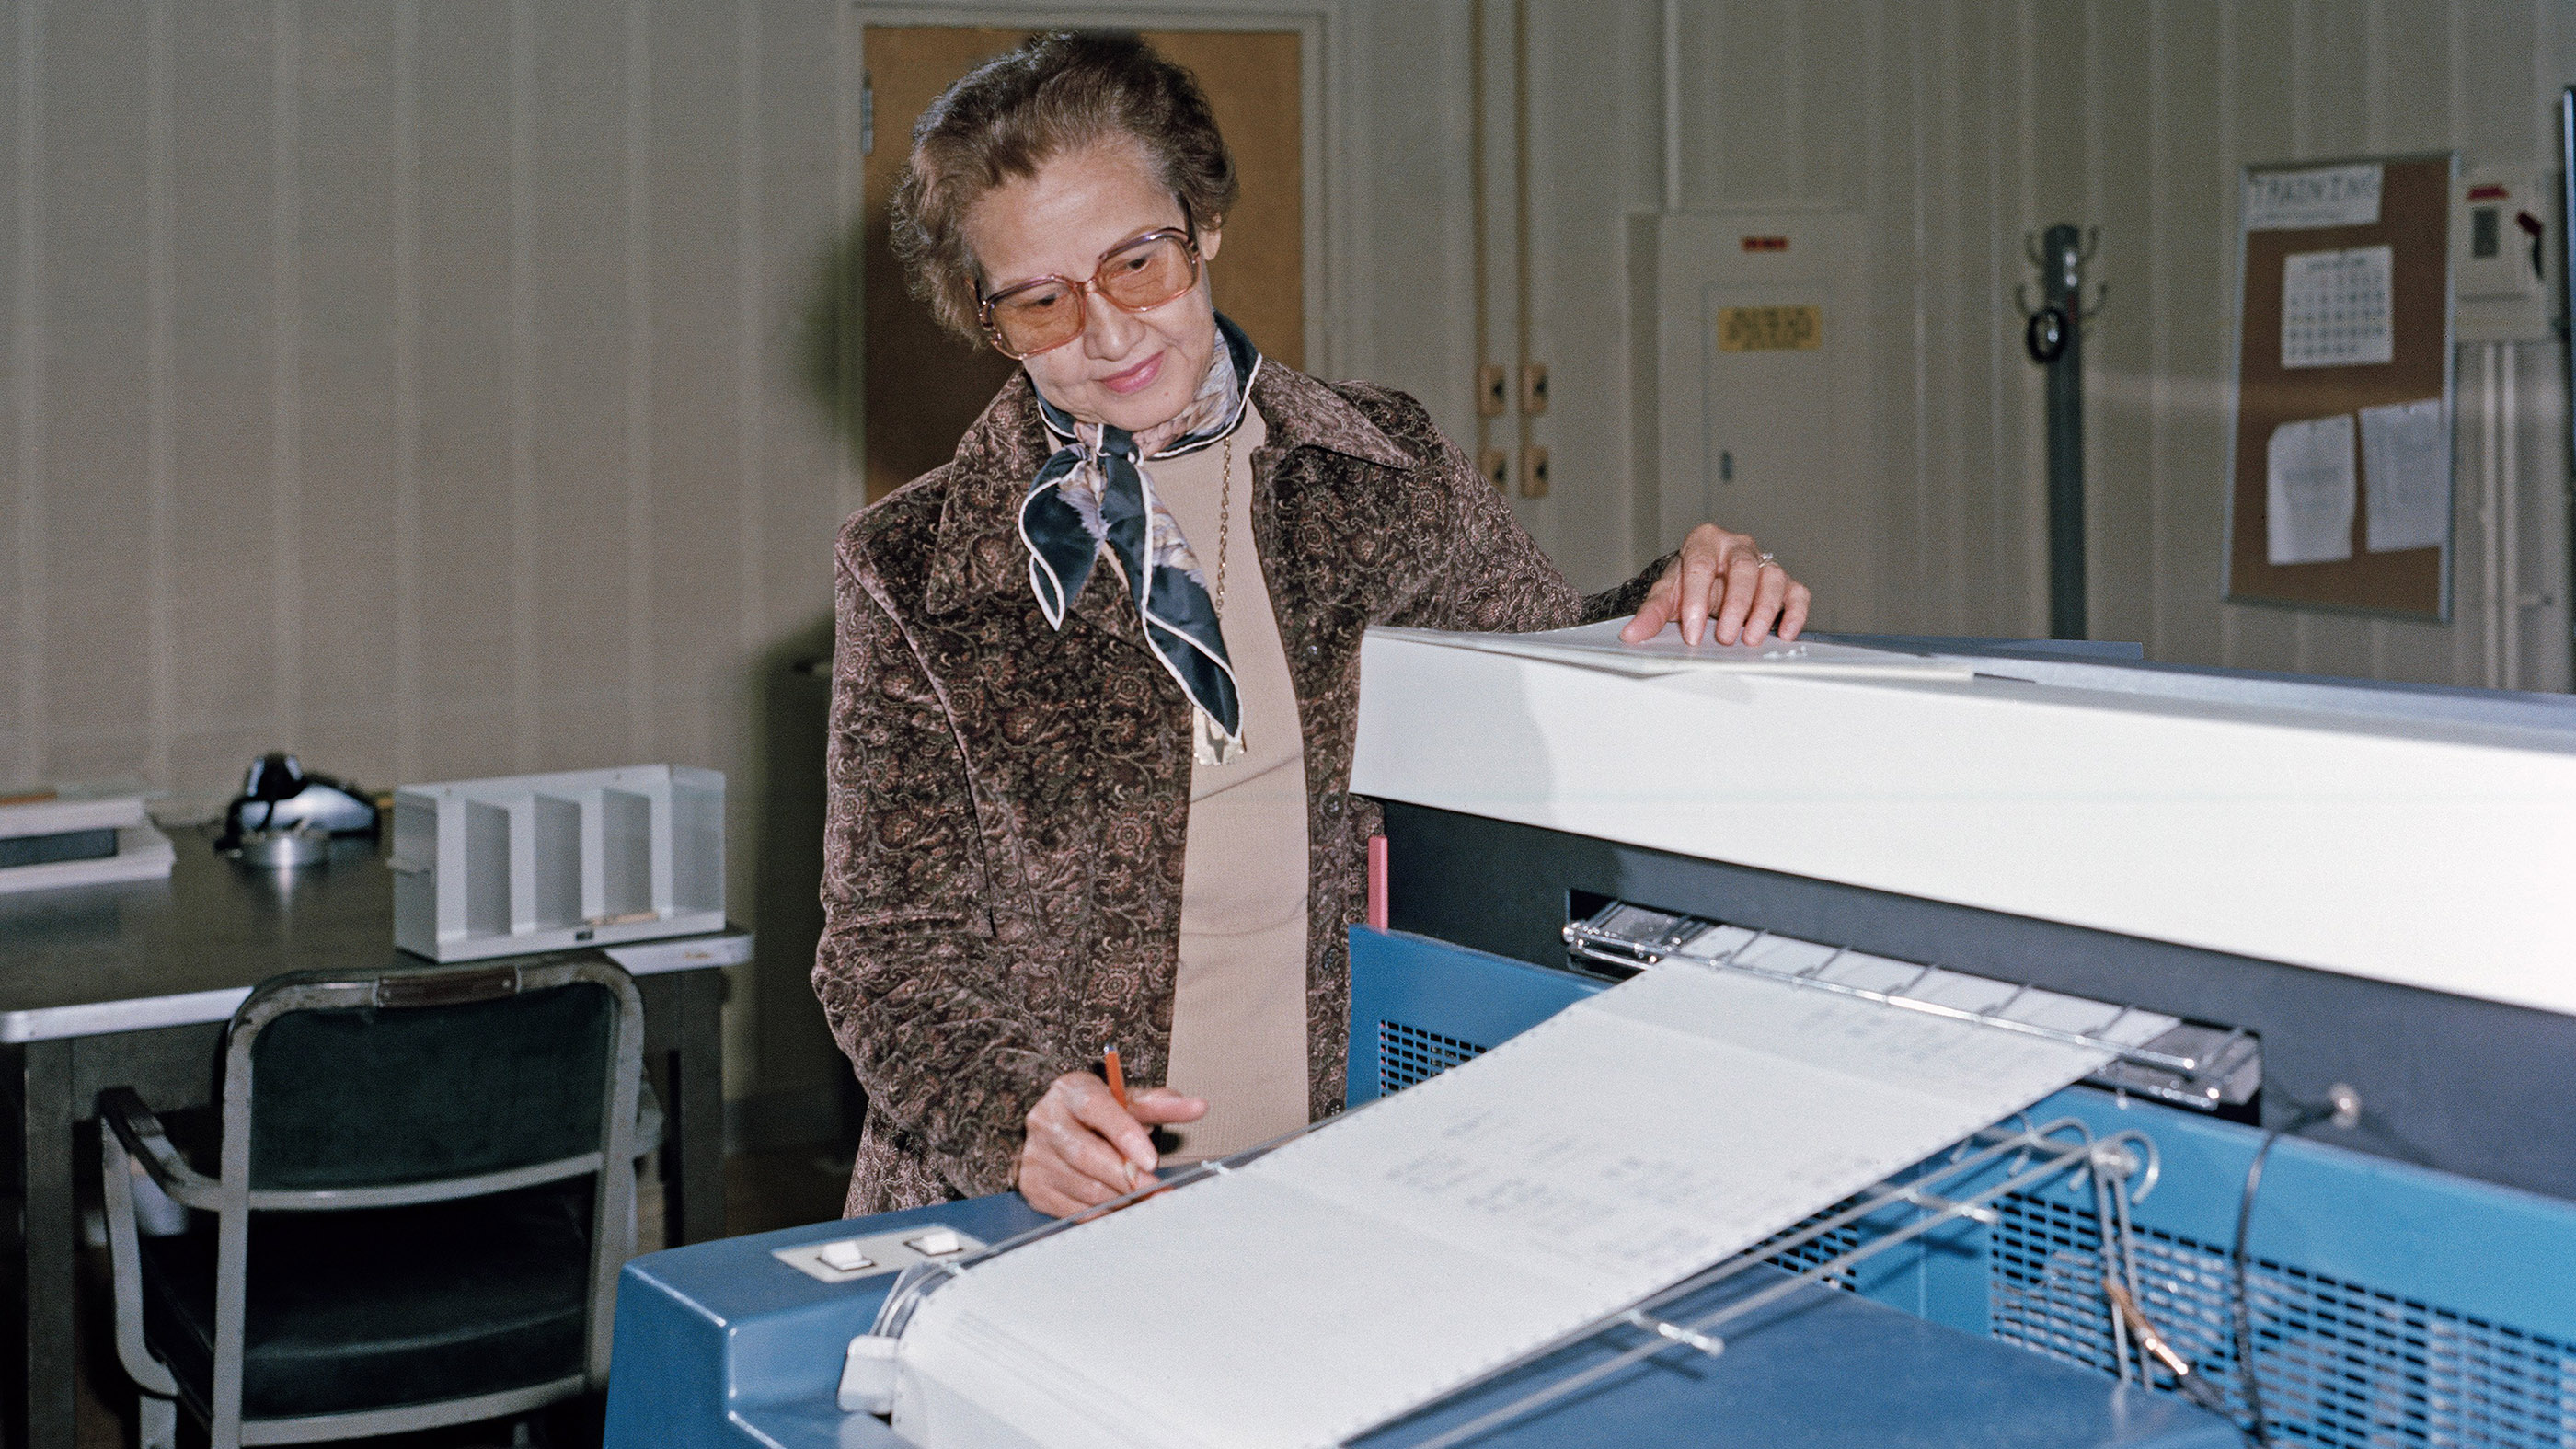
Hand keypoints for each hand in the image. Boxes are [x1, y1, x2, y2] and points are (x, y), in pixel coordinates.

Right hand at [1015, 1071, 1207, 1217]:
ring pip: (1083, 1186)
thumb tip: (1197, 1106)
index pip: (1096, 1109)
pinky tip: (1121, 1206)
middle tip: (1157, 1189)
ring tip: (1144, 1199)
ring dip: (1120, 1198)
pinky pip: (1073, 1209)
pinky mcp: (1034, 1187)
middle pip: (1087, 1155)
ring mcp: (1036, 1156)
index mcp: (1071, 1091)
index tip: (1151, 1158)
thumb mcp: (1127, 1102)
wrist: (1057, 1128)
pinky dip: (1103, 1212)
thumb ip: (1162, 1105)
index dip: (1125, 1135)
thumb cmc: (1097, 1115)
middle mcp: (1046, 1120)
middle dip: (1128, 1178)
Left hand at [1619, 523, 1810, 646]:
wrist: (1706, 581)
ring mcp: (1763, 562)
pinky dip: (1794, 612)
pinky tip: (1785, 633)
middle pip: (1742, 569)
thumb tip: (1632, 635)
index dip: (1696, 601)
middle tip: (1724, 637)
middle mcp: (1737, 546)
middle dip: (1735, 605)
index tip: (1691, 633)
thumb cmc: (1688, 584)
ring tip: (1750, 639)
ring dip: (1764, 610)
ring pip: (1772, 578)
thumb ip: (1651, 613)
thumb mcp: (1667, 595)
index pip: (1701, 566)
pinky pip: (1796, 592)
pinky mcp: (1784, 581)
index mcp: (1704, 542)